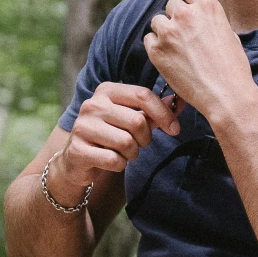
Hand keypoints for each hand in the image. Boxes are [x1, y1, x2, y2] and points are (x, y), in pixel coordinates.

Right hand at [61, 80, 180, 186]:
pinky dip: (119, 165)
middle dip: (144, 138)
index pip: (142, 95)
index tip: (175, 129)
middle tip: (137, 144)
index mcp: (106, 91)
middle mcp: (92, 104)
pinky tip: (110, 162)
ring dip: (132, 153)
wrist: (77, 160)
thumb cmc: (110, 136)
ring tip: (122, 152)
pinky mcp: (78, 150)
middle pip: (137, 121)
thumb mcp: (131, 119)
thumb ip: (153, 110)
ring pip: (127, 142)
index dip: (164, 113)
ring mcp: (82, 127)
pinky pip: (114, 160)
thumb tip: (179, 101)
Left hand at [144, 0, 257, 125]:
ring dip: (164, 31)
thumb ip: (208, 18)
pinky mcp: (157, 51)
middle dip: (175, 17)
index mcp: (207, 5)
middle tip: (185, 36)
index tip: (184, 7)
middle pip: (170, 5)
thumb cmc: (233, 67)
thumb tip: (196, 13)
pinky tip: (171, 58)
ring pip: (157, 21)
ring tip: (179, 49)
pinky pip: (148, 39)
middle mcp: (186, 14)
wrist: (226, 95)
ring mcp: (169, 32)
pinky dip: (156, 47)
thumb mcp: (228, 31)